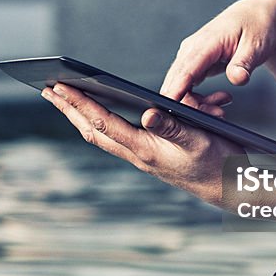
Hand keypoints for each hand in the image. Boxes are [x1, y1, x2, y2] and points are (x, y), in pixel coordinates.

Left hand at [41, 83, 245, 206]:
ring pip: (102, 135)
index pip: (104, 124)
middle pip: (93, 131)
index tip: (60, 86)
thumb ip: (172, 126)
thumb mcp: (199, 139)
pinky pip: (116, 138)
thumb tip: (146, 114)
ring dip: (81, 116)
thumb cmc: (217, 163)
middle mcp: (138, 155)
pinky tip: (98, 114)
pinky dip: (101, 123)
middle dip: (69, 110)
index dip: (81, 104)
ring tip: (64, 100)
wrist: (228, 188)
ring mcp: (142, 157)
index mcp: (146, 150)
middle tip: (47, 90)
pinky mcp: (149, 156)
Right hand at [161, 0, 275, 102]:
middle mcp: (192, 49)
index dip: (175, 91)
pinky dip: (199, 98)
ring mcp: (191, 55)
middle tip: (218, 115)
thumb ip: (244, 63)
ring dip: (197, 103)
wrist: (258, 16)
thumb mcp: (256, 45)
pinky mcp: (195, 63)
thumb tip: (237, 78)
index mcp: (205, 42)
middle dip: (191, 105)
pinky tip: (219, 100)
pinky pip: (187, 86)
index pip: (185, 70)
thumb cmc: (258, 27)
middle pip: (177, 82)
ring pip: (180, 87)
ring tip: (223, 108)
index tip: (169, 110)